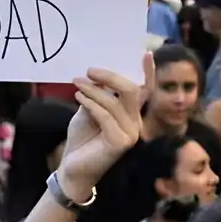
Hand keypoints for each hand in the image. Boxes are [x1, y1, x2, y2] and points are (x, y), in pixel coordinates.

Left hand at [58, 53, 150, 192]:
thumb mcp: (89, 110)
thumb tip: (99, 78)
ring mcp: (130, 134)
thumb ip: (98, 96)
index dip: (148, 73)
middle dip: (110, 77)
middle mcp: (135, 123)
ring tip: (77, 83)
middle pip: (131, 90)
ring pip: (116, 102)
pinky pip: (106, 116)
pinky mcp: (120, 143)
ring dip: (94, 90)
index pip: (144, 91)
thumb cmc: (81, 138)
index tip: (146, 53)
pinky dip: (92, 104)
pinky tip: (79, 98)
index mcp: (131, 114)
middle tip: (89, 70)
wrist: (72, 168)